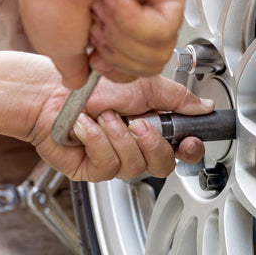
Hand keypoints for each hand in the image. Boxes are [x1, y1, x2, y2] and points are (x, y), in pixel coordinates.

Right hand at [10, 0, 186, 87]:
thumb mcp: (58, 46)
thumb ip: (74, 68)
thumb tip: (78, 83)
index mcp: (117, 30)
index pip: (136, 72)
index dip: (116, 71)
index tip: (95, 57)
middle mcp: (140, 18)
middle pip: (150, 66)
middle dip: (117, 52)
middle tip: (97, 26)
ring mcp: (157, 5)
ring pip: (157, 51)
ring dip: (123, 34)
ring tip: (105, 7)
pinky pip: (162, 29)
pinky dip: (133, 19)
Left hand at [26, 76, 213, 181]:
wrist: (51, 92)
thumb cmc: (92, 85)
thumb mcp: (144, 84)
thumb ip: (177, 97)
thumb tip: (204, 107)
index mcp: (152, 126)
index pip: (180, 150)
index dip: (188, 150)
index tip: (188, 140)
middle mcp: (135, 146)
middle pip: (162, 165)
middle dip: (151, 143)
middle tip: (137, 123)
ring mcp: (114, 160)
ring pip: (134, 166)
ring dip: (118, 136)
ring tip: (104, 116)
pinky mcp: (92, 170)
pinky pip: (107, 165)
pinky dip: (97, 141)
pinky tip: (87, 126)